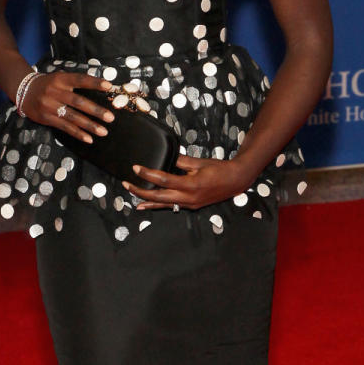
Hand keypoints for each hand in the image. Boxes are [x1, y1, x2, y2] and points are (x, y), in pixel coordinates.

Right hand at [20, 72, 115, 142]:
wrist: (24, 91)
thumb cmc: (49, 85)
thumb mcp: (60, 78)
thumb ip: (76, 83)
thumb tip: (102, 88)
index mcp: (61, 79)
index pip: (80, 80)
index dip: (94, 83)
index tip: (108, 86)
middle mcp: (55, 92)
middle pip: (78, 102)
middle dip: (95, 110)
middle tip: (111, 118)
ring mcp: (49, 106)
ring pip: (72, 117)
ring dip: (89, 125)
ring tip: (103, 131)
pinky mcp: (46, 118)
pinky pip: (64, 127)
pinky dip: (77, 133)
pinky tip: (89, 138)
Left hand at [121, 153, 250, 211]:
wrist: (236, 181)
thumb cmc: (220, 170)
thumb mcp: (200, 163)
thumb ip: (182, 161)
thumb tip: (168, 157)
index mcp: (190, 185)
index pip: (163, 179)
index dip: (147, 174)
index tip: (136, 168)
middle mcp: (188, 197)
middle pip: (158, 197)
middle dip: (140, 191)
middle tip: (127, 184)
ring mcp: (189, 204)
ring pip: (163, 204)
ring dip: (146, 201)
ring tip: (132, 196)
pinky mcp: (190, 206)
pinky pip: (171, 206)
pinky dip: (157, 206)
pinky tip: (146, 207)